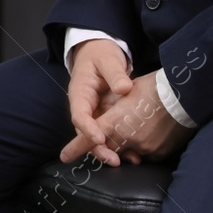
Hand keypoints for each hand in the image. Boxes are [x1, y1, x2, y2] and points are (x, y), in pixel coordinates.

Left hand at [60, 71, 194, 166]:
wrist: (187, 95)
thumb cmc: (155, 87)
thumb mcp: (127, 93)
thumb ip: (114, 108)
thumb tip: (108, 116)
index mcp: (116, 121)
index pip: (90, 138)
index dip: (75, 148)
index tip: (64, 156)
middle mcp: (127, 138)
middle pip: (108, 148)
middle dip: (104, 146)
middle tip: (104, 141)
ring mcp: (144, 148)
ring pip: (126, 153)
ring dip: (125, 145)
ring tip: (136, 128)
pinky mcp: (158, 153)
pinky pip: (144, 154)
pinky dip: (141, 147)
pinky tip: (149, 133)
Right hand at [61, 39, 134, 165]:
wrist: (99, 52)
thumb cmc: (101, 54)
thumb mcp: (107, 60)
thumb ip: (115, 74)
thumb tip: (124, 89)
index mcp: (79, 93)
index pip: (79, 115)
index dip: (88, 129)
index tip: (100, 138)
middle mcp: (85, 107)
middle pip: (86, 132)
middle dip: (98, 148)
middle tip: (113, 160)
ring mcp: (95, 112)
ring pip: (98, 136)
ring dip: (109, 149)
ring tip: (126, 160)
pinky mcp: (106, 116)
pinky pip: (110, 132)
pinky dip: (119, 143)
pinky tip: (133, 154)